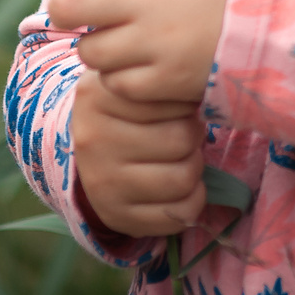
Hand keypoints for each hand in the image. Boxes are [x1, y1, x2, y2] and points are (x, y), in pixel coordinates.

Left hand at [38, 0, 239, 105]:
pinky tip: (152, 65)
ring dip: (101, 50)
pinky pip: (117, 84)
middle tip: (84, 18)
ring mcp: (149, 37)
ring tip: (131, 43)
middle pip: (65, 6)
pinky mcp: (163, 77)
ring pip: (89, 51)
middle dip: (65, 13)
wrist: (283, 15)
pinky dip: (127, 79)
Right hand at [71, 70, 205, 236]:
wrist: (91, 146)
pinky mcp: (115, 215)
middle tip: (182, 135)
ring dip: (193, 170)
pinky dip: (191, 202)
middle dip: (193, 138)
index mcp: (98, 94)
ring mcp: (101, 181)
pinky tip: (179, 189)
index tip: (178, 108)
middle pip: (182, 139)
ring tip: (181, 159)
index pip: (175, 99)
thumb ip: (164, 78)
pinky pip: (178, 216)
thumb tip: (203, 93)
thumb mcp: (135, 80)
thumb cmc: (128, 107)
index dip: (187, 105)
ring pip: (183, 179)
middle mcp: (94, 139)